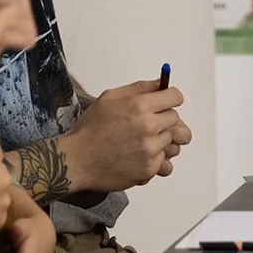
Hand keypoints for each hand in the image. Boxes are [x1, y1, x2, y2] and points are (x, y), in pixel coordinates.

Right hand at [57, 79, 190, 191]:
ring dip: (161, 142)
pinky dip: (154, 161)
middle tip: (146, 126)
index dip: (170, 99)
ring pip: (173, 142)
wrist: (76, 160)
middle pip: (176, 120)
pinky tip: (138, 157)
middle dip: (164, 121)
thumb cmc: (90, 129)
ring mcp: (150, 150)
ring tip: (142, 143)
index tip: (164, 104)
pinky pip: (165, 163)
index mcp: (139, 106)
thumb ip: (139, 88)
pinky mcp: (149, 169)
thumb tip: (162, 83)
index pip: (176, 97)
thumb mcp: (109, 98)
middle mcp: (149, 127)